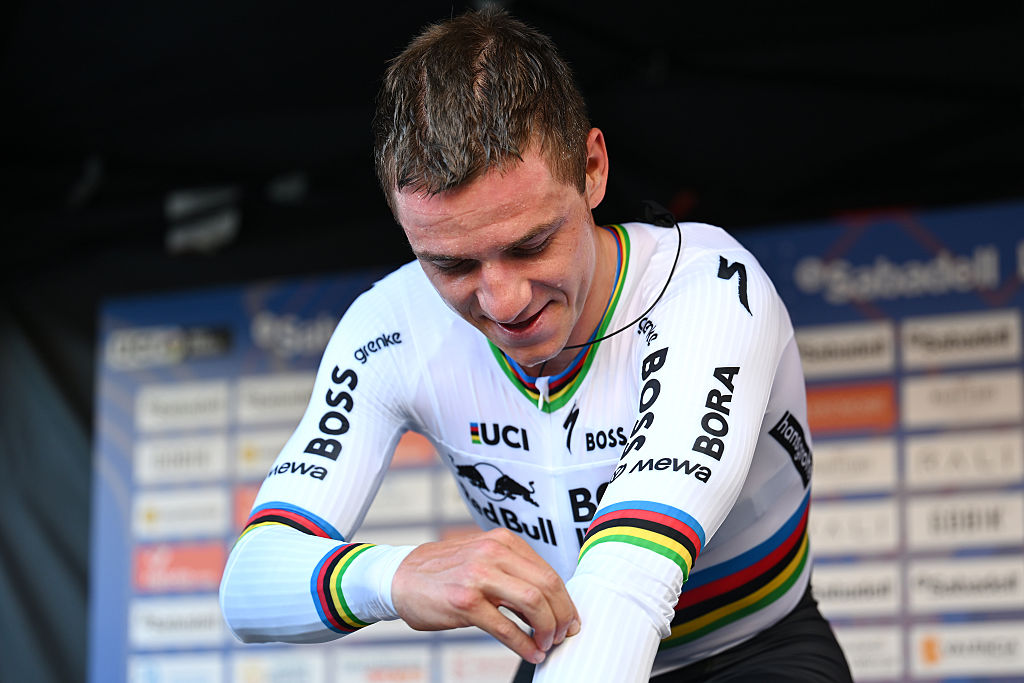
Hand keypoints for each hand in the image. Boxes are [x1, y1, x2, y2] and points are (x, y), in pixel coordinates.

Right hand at [391, 528, 580, 663]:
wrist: (398, 577)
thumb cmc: (443, 572)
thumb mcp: (482, 557)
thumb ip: (512, 571)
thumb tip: (549, 600)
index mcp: (502, 540)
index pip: (549, 572)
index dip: (566, 600)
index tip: (570, 619)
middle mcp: (493, 552)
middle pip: (547, 586)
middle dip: (561, 616)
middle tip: (562, 635)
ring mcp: (479, 576)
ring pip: (533, 602)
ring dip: (546, 629)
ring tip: (545, 643)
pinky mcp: (465, 601)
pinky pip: (506, 627)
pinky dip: (524, 644)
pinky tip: (530, 652)